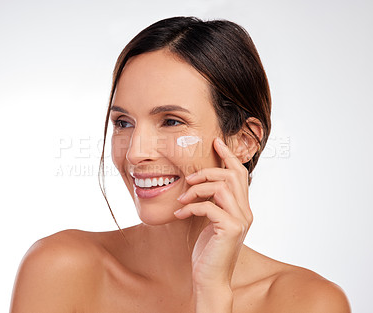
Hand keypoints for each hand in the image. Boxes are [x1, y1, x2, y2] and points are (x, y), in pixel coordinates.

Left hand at [174, 137, 252, 288]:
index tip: (216, 141)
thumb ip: (212, 202)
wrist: (210, 278)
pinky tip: (180, 215)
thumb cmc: (208, 250)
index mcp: (242, 208)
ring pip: (221, 187)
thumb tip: (200, 182)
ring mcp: (240, 220)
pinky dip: (191, 207)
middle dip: (208, 171)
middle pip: (232, 175)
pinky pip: (209, 206)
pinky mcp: (230, 229)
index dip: (229, 155)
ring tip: (182, 199)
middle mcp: (246, 212)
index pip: (240, 174)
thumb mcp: (210, 221)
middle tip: (189, 178)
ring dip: (197, 189)